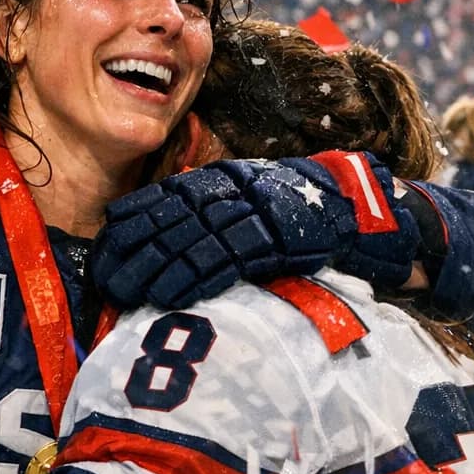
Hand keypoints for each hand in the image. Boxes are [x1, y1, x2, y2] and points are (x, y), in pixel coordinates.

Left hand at [93, 151, 418, 309]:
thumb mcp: (259, 204)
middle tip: (103, 275)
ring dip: (153, 268)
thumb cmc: (310, 218)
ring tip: (123, 291)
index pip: (171, 193)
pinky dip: (193, 278)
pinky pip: (226, 260)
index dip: (136, 216)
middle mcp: (239, 190)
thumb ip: (222, 215)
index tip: (105, 237)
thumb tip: (175, 240)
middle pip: (173, 216)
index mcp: (231, 178)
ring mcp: (258, 213)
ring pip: (193, 239)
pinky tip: (166, 295)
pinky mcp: (277, 239)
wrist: (370, 216)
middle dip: (134, 246)